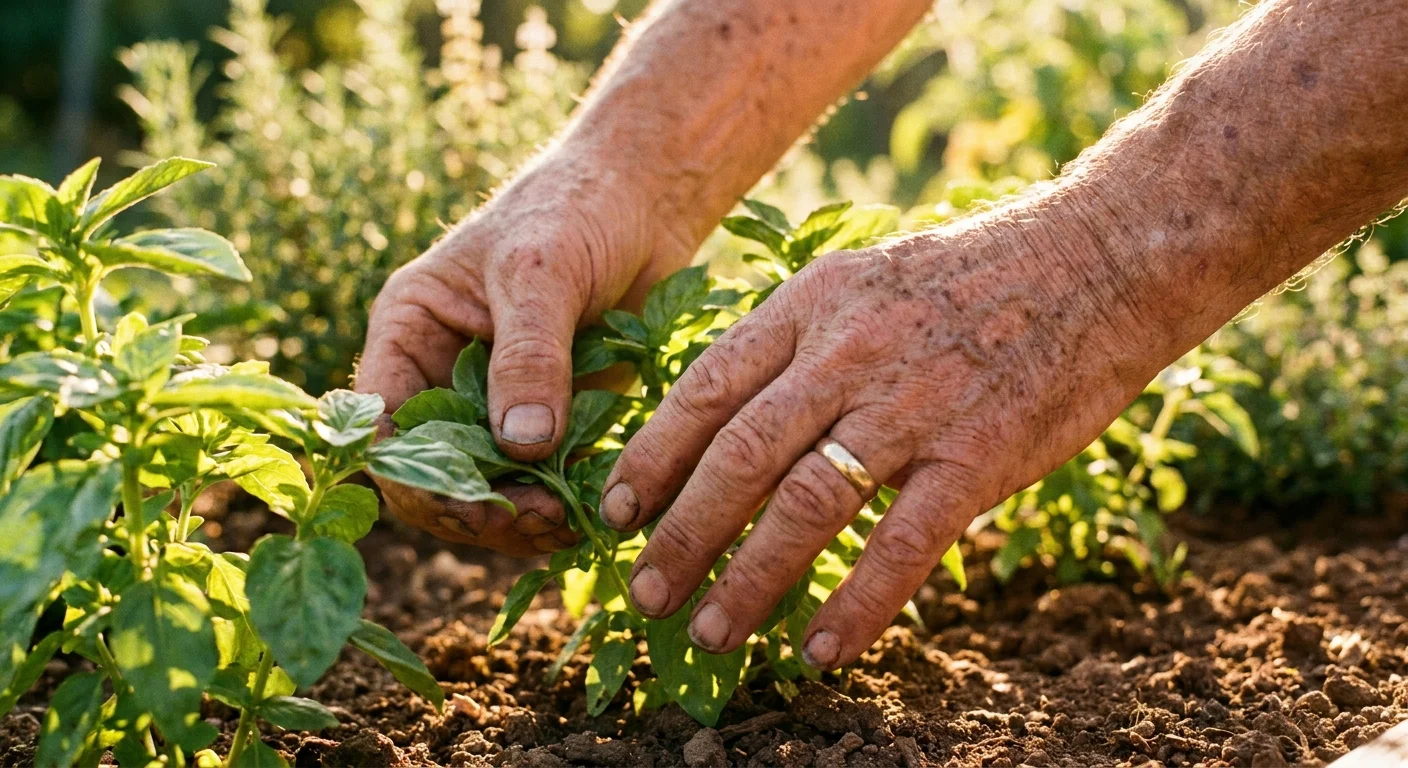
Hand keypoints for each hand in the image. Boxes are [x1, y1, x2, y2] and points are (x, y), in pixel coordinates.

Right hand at [357, 152, 694, 549]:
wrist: (644, 199)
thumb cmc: (575, 211)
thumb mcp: (541, 273)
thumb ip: (528, 356)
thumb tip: (519, 445)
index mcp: (410, 332)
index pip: (383, 423)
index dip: (415, 473)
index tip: (474, 500)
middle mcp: (440, 374)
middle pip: (430, 471)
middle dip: (473, 506)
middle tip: (536, 519)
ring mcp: (494, 401)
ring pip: (484, 487)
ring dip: (518, 515)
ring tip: (566, 521)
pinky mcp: (550, 418)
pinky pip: (539, 480)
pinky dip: (557, 502)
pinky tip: (588, 512)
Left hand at [598, 194, 1169, 666]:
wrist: (1098, 258)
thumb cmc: (970, 278)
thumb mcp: (863, 278)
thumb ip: (797, 341)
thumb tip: (727, 413)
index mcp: (812, 303)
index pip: (706, 387)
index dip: (653, 457)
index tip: (614, 512)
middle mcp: (849, 352)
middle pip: (740, 455)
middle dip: (681, 533)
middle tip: (642, 593)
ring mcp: (913, 403)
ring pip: (806, 504)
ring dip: (749, 579)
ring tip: (710, 632)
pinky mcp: (977, 453)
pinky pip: (902, 544)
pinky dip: (855, 604)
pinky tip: (820, 651)